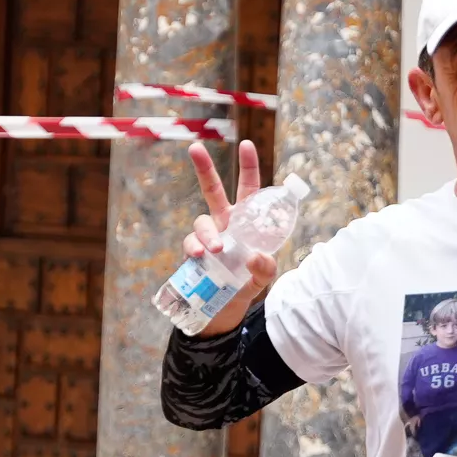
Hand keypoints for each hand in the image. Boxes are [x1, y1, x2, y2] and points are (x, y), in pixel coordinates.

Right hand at [178, 142, 277, 336]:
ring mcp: (208, 238)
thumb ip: (266, 267)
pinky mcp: (195, 255)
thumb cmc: (246, 285)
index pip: (249, 189)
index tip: (247, 144)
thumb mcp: (263, 278)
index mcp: (246, 221)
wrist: (224, 312)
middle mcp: (225, 224)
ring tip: (217, 247)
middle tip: (195, 147)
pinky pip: (190, 244)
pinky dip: (194, 248)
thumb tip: (255, 256)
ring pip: (201, 221)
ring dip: (208, 232)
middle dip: (204, 168)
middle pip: (213, 190)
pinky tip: (198, 256)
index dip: (248, 167)